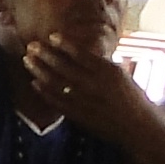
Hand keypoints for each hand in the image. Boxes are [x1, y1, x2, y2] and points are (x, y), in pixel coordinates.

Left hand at [19, 36, 155, 137]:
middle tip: (31, 45)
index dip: (65, 44)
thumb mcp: (121, 75)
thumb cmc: (132, 99)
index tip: (52, 36)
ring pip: (55, 83)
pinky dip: (43, 91)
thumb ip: (101, 65)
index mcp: (109, 72)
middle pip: (64, 67)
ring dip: (39, 70)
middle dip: (45, 54)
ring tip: (27, 60)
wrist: (136, 128)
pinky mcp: (77, 115)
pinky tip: (34, 82)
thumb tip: (81, 53)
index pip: (82, 54)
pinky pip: (55, 101)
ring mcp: (83, 101)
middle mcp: (94, 85)